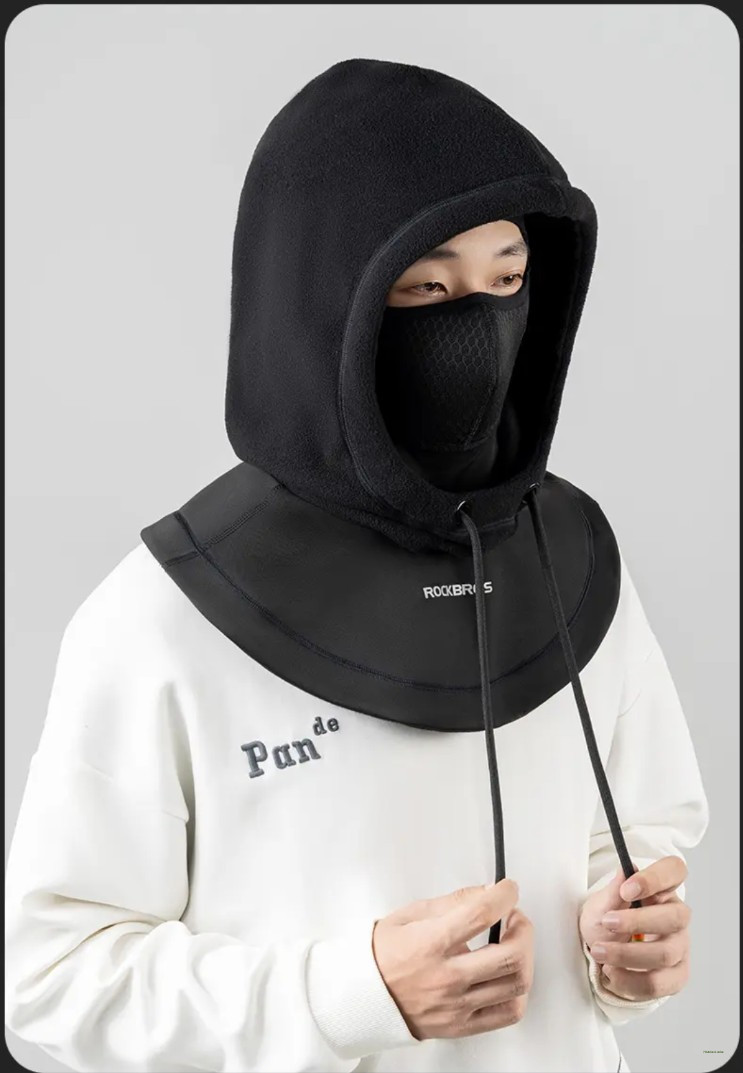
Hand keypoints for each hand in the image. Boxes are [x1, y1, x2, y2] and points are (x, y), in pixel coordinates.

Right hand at [371, 879, 533, 1040]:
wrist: (363, 997)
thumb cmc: (382, 954)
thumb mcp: (411, 914)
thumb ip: (453, 902)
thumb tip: (485, 892)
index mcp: (430, 944)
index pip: (481, 914)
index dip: (504, 895)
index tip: (507, 889)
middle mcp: (447, 978)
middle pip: (510, 954)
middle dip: (523, 927)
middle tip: (514, 916)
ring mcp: (457, 1006)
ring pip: (516, 983)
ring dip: (524, 956)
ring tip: (513, 943)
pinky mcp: (462, 1026)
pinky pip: (508, 1013)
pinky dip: (518, 991)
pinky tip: (508, 976)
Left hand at [579, 856, 690, 1001]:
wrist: (602, 954)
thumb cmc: (605, 924)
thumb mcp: (600, 906)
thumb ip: (613, 892)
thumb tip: (625, 869)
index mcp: (661, 890)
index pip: (674, 871)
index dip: (656, 878)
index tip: (627, 888)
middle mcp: (676, 918)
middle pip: (675, 917)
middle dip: (637, 921)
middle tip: (607, 922)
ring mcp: (679, 948)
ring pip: (665, 954)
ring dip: (626, 954)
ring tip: (599, 951)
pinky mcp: (675, 977)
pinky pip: (658, 983)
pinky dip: (629, 980)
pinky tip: (611, 971)